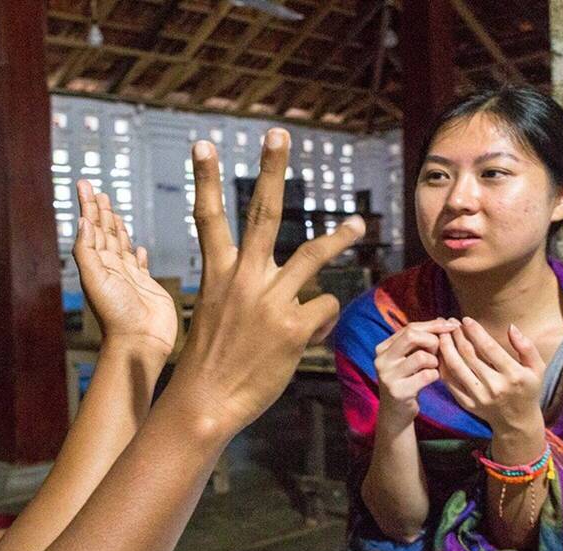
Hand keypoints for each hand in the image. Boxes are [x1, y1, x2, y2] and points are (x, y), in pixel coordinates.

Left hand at [73, 180, 176, 357]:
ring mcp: (129, 277)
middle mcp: (111, 268)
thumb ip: (87, 250)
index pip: (91, 228)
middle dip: (100, 211)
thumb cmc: (117, 315)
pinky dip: (137, 254)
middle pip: (105, 232)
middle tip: (96, 190)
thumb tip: (84, 221)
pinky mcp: (147, 286)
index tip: (84, 184)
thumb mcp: (95, 279)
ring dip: (117, 227)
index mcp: (97, 264)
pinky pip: (140, 265)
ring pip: (121, 245)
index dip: (88, 206)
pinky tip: (137, 247)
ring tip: (113, 211)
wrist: (141, 341)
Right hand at [164, 128, 364, 437]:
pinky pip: (324, 308)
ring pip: (313, 256)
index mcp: (218, 274)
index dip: (207, 178)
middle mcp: (243, 279)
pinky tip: (309, 336)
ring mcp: (270, 301)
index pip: (209, 216)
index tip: (205, 143)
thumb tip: (286, 293)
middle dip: (271, 170)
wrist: (205, 403)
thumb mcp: (215, 316)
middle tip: (279, 134)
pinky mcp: (294, 329)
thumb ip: (245, 293)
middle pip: (263, 213)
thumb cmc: (210, 363)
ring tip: (358, 225)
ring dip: (339, 238)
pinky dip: (321, 319)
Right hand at [373, 319, 458, 430]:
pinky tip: (432, 379)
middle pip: (412, 335)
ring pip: (422, 356)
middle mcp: (381, 360)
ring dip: (435, 362)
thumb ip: (420, 341)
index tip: (451, 325)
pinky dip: (435, 376)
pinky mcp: (398, 391)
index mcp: (383, 348)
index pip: (410, 327)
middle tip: (438, 352)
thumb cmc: (408, 380)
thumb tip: (443, 320)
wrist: (396, 412)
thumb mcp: (408, 358)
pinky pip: (427, 375)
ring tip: (433, 368)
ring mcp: (388, 376)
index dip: (433, 325)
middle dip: (433, 340)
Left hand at [436, 317, 545, 432]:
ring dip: (446, 347)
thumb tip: (511, 327)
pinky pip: (449, 381)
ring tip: (442, 333)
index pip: (489, 348)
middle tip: (450, 322)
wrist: (517, 421)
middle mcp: (495, 387)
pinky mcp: (467, 404)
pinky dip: (442, 365)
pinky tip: (440, 352)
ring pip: (455, 367)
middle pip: (469, 355)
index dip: (475, 331)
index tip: (466, 319)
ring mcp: (479, 397)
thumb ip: (527, 347)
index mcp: (514, 375)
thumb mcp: (537, 368)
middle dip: (457, 335)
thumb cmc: (528, 389)